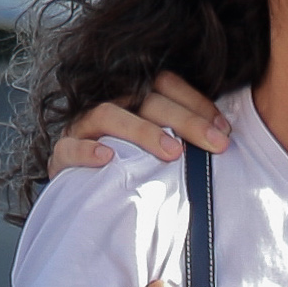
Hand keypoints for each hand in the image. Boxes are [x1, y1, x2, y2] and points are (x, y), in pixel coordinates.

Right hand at [53, 77, 231, 175]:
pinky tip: (107, 159)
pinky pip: (69, 147)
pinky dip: (87, 151)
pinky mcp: (61, 154)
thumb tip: (226, 142)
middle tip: (215, 144)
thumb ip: (182, 139)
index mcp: (132, 99)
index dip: (197, 103)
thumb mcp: (158, 153)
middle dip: (185, 120)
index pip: (165, 84)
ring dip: (143, 131)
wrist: (84, 202)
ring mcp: (82, 128)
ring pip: (108, 113)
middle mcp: (108, 105)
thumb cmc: (130, 172)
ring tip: (172, 152)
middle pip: (146, 99)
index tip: (225, 129)